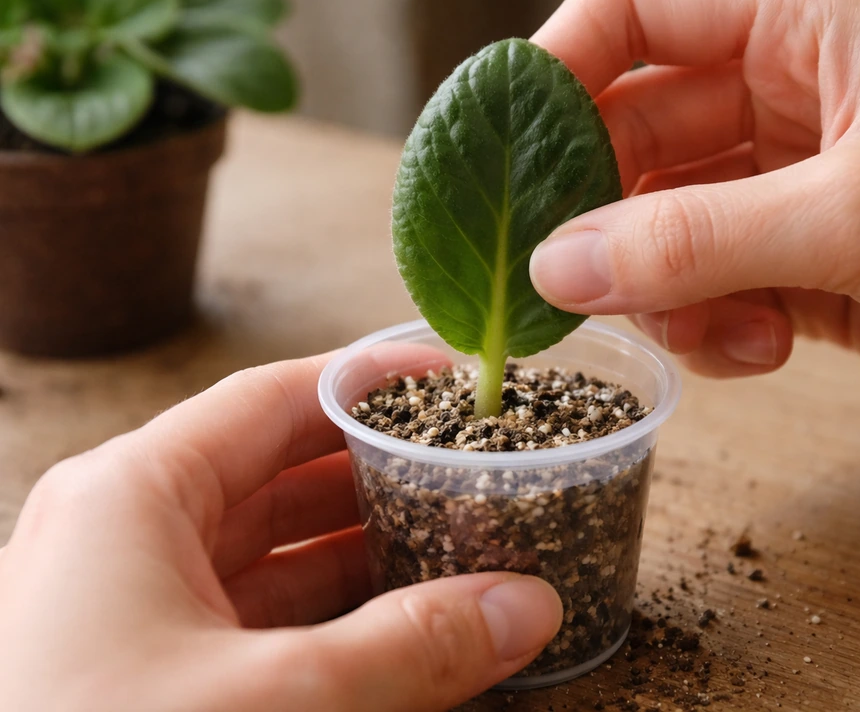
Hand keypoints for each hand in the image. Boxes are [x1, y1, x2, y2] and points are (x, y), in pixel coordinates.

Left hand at [0, 355, 561, 711]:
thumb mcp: (273, 703)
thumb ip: (408, 649)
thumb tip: (529, 607)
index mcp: (131, 496)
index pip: (273, 400)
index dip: (371, 383)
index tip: (454, 383)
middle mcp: (127, 539)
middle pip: (280, 473)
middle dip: (383, 476)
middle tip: (475, 474)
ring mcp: (134, 614)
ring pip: (275, 556)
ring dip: (368, 557)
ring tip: (462, 552)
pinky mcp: (150, 680)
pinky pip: (260, 625)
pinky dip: (333, 626)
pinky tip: (405, 634)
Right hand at [528, 0, 859, 437]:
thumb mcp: (855, 217)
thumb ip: (694, 240)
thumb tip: (557, 267)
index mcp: (809, 24)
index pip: (639, 10)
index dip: (557, 69)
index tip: (500, 153)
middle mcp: (793, 92)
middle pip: (638, 131)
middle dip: (599, 208)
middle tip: (557, 275)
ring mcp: (797, 183)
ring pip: (667, 222)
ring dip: (662, 283)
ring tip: (700, 326)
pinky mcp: (808, 264)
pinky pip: (713, 283)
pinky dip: (714, 324)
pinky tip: (760, 349)